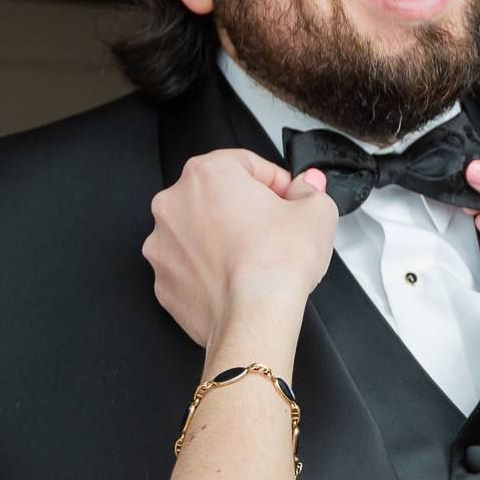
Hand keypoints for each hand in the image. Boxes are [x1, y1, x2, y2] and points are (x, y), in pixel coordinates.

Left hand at [144, 149, 337, 350]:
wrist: (253, 318)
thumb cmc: (276, 265)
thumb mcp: (317, 211)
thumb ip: (310, 189)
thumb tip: (306, 188)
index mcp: (207, 174)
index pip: (244, 161)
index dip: (274, 179)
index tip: (287, 195)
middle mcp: (175, 204)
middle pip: (216, 194)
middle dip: (246, 206)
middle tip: (275, 224)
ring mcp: (162, 244)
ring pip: (199, 229)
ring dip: (224, 236)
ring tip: (256, 255)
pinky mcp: (163, 279)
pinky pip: (189, 263)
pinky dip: (210, 266)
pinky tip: (237, 276)